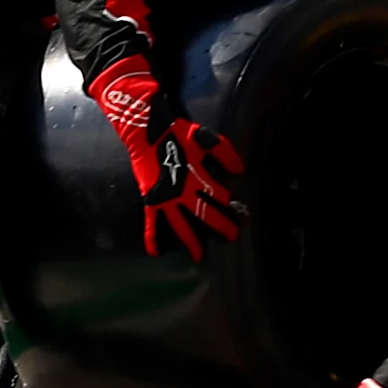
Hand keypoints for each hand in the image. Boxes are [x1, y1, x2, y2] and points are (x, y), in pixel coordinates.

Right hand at [91, 54, 245, 260]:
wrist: (147, 131)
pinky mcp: (150, 199)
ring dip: (190, 241)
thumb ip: (224, 152)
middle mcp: (183, 191)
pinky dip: (153, 238)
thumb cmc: (179, 133)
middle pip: (204, 214)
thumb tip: (239, 171)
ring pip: (180, 225)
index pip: (219, 197)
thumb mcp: (207, 137)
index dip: (230, 206)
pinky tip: (156, 253)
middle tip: (231, 237)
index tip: (240, 214)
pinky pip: (151, 223)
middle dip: (220, 227)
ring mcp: (166, 198)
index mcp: (199, 176)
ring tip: (198, 256)